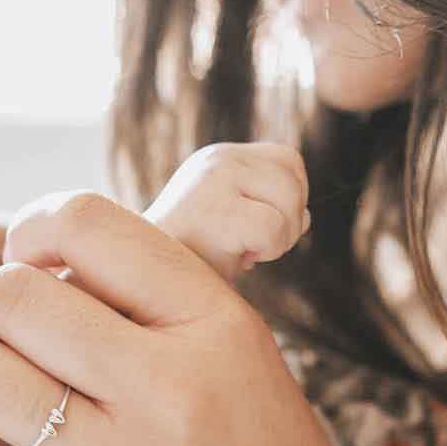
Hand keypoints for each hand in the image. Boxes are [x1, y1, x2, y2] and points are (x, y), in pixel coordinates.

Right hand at [144, 141, 309, 280]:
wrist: (140, 287)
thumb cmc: (190, 264)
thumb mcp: (228, 221)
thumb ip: (264, 205)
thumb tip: (306, 217)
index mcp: (218, 158)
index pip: (287, 160)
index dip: (289, 200)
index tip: (257, 231)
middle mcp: (216, 160)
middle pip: (294, 178)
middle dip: (288, 221)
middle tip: (251, 248)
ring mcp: (213, 180)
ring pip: (290, 201)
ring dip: (279, 239)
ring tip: (242, 253)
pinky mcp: (215, 210)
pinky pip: (274, 229)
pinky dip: (267, 252)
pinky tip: (236, 261)